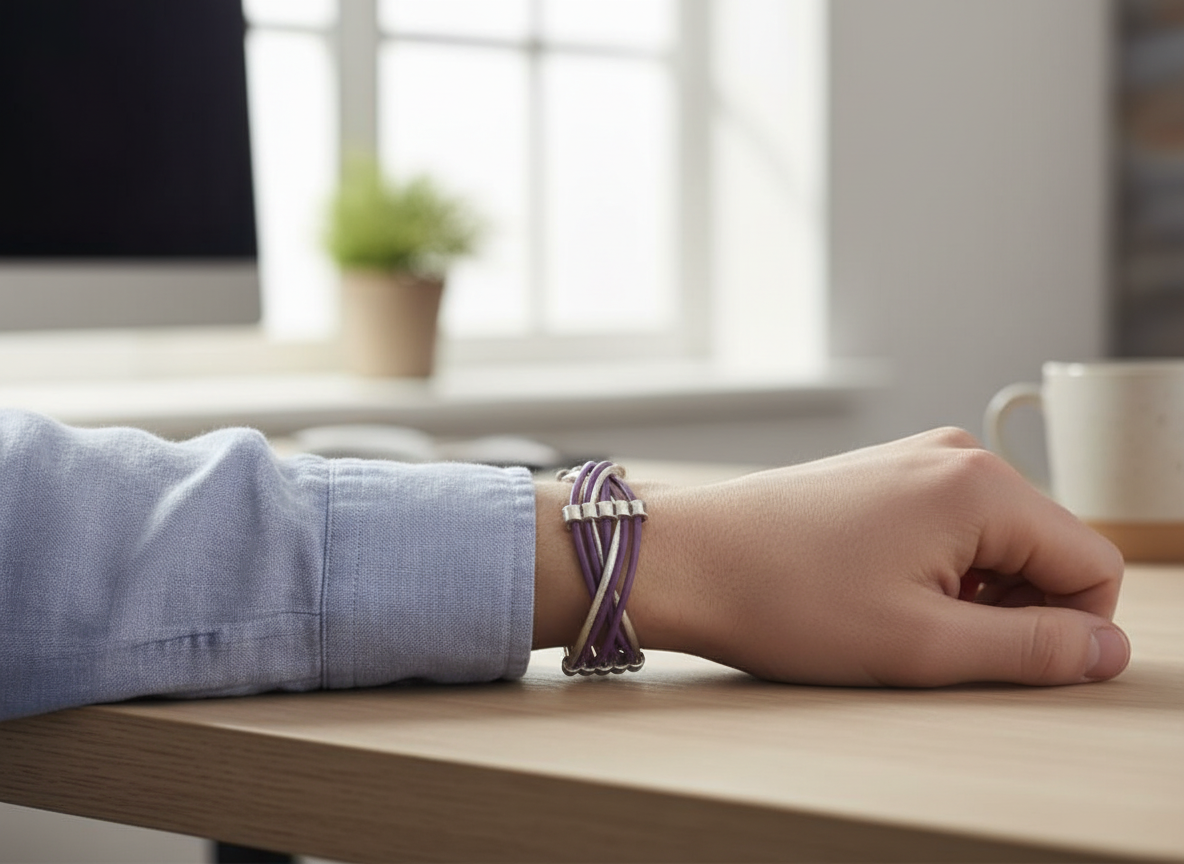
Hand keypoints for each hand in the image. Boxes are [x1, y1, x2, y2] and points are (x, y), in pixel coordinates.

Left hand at [536, 428, 1130, 686]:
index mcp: (981, 488)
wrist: (687, 558)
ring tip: (900, 620)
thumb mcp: (923, 644)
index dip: (1070, 630)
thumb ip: (1032, 649)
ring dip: (974, 595)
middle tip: (942, 646)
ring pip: (997, 542)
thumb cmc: (788, 598)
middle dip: (1018, 609)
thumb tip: (1107, 648)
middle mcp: (957, 457)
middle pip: (1047, 548)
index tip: (1005, 663)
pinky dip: (938, 572)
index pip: (1093, 564)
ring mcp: (916, 459)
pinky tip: (880, 594)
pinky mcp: (883, 474)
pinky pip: (950, 529)